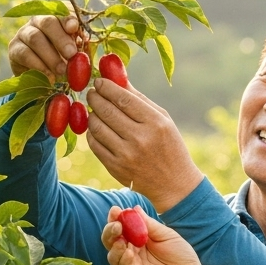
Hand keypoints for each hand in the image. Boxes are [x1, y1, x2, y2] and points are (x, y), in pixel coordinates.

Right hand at [8, 15, 82, 80]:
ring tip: (62, 70)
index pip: (62, 11)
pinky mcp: (14, 48)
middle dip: (61, 39)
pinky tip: (49, 76)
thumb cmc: (65, 60)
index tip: (74, 28)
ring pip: (35, 38)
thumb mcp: (77, 52)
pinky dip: (39, 66)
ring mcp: (24, 32)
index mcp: (57, 17)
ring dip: (51, 56)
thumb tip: (84, 42)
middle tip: (71, 54)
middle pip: (48, 22)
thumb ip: (81, 45)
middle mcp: (39, 20)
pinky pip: (25, 54)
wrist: (44, 76)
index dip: (68, 18)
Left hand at [86, 79, 202, 212]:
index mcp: (155, 123)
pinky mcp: (115, 167)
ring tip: (95, 111)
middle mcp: (140, 138)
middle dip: (95, 98)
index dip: (107, 87)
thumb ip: (140, 100)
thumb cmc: (170, 146)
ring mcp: (126, 154)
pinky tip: (97, 129)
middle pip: (107, 111)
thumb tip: (118, 80)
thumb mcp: (163, 120)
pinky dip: (92, 133)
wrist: (174, 184)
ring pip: (97, 127)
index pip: (123, 99)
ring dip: (92, 115)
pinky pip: (94, 144)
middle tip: (91, 93)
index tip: (99, 82)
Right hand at [103, 206, 204, 264]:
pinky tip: (130, 252)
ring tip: (120, 238)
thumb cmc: (180, 254)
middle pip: (111, 242)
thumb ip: (149, 224)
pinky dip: (124, 261)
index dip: (115, 219)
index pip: (119, 228)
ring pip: (114, 257)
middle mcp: (130, 253)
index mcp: (136, 240)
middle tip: (116, 224)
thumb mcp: (165, 234)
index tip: (115, 210)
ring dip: (114, 247)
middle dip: (110, 231)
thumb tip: (134, 208)